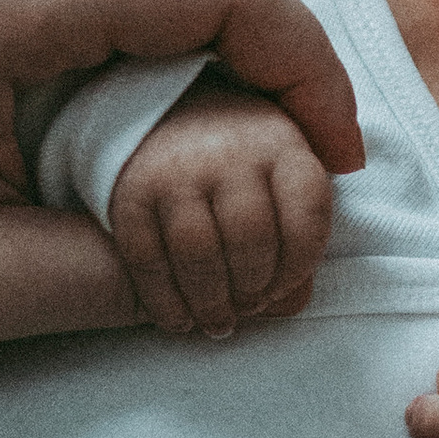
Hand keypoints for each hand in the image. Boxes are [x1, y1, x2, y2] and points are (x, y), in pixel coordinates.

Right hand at [109, 79, 333, 337]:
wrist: (160, 115)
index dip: (300, 266)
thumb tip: (292, 301)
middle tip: (246, 308)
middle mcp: (229, 150)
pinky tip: (178, 319)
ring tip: (216, 322)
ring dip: (210, 303)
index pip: (307, 215)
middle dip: (253, 289)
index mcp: (281, 144)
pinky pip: (147, 259)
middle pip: (250, 238)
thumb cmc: (236, 160)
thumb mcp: (280, 175)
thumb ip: (298, 232)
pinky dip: (164, 301)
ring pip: (198, 253)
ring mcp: (176, 168)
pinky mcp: (131, 191)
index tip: (284, 287)